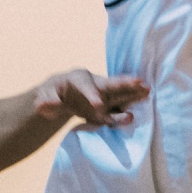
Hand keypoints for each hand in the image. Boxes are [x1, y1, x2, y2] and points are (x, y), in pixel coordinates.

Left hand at [33, 71, 147, 128]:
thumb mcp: (43, 96)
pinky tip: (139, 111)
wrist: (58, 97)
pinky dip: (126, 113)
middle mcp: (94, 85)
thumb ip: (45, 100)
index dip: (92, 94)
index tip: (98, 105)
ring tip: (148, 91)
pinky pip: (116, 112)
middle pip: (110, 84)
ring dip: (133, 93)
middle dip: (124, 83)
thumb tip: (46, 105)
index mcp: (78, 79)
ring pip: (119, 95)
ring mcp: (102, 97)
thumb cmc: (50, 93)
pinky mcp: (106, 110)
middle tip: (140, 82)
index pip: (86, 85)